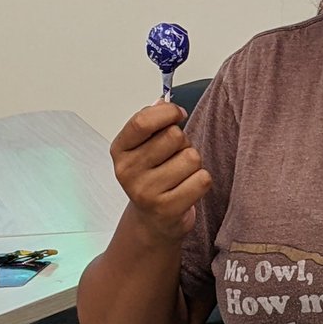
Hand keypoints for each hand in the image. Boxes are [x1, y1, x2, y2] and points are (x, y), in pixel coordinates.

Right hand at [110, 102, 211, 244]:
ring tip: (181, 174)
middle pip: (174, 136)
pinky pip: (202, 179)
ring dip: (193, 163)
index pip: (142, 121)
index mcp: (120, 150)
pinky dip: (201, 181)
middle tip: (175, 157)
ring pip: (192, 157)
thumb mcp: (144, 147)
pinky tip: (188, 188)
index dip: (167, 112)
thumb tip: (163, 102)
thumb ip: (152, 121)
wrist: (153, 221)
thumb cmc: (153, 177)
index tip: (177, 114)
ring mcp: (146, 192)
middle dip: (183, 142)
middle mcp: (128, 172)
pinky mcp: (168, 209)